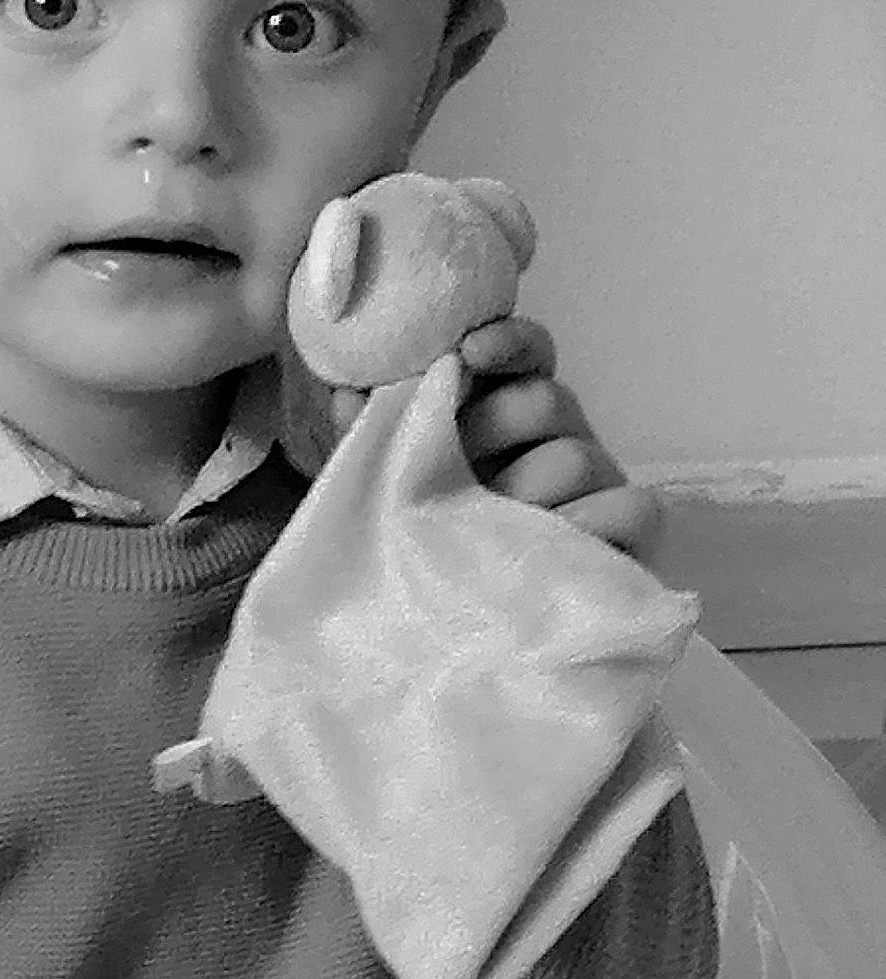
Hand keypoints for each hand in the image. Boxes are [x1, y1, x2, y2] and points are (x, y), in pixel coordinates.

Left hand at [326, 320, 662, 562]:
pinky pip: (630, 508)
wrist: (471, 637)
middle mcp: (559, 438)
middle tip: (453, 472)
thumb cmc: (433, 547)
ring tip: (482, 534)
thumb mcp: (392, 492)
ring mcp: (599, 484)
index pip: (527, 354)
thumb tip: (348, 392)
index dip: (507, 341)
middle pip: (546, 400)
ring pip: (577, 457)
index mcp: (507, 415)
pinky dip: (588, 526)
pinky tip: (546, 550)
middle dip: (493, 429)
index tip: (468, 353)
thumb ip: (375, 440)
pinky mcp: (630, 533)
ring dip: (525, 493)